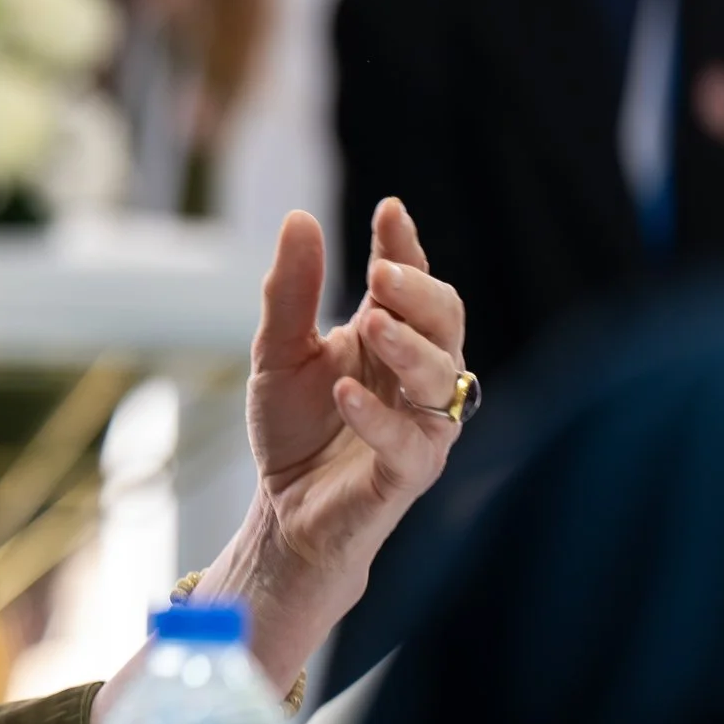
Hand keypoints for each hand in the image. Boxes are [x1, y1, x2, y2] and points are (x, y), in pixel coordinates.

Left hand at [201, 198, 466, 685]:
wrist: (284, 511)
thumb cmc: (294, 428)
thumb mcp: (277, 350)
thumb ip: (290, 291)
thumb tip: (299, 218)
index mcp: (392, 337)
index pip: (411, 281)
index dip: (406, 246)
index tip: (389, 212)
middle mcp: (418, 376)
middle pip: (446, 321)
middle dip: (419, 293)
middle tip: (381, 273)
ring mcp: (421, 425)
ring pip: (443, 377)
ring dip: (409, 348)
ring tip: (370, 323)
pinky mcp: (409, 473)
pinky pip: (409, 442)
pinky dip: (379, 417)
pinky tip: (345, 394)